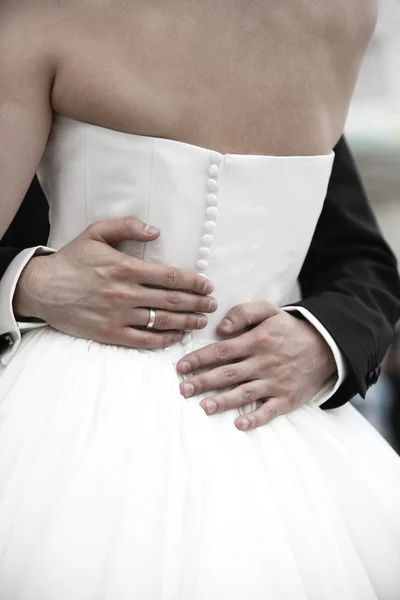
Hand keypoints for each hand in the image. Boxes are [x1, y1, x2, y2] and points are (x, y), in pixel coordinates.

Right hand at [13, 217, 216, 348]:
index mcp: (125, 268)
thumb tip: (156, 231)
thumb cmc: (72, 260)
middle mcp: (125, 293)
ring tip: (201, 321)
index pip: (169, 277)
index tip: (207, 286)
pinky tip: (176, 336)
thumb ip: (127, 227)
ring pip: (162, 321)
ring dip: (186, 321)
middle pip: (171, 300)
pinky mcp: (110, 333)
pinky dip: (163, 339)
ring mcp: (118, 315)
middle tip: (212, 305)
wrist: (43, 288)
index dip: (193, 282)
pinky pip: (144, 340)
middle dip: (196, 303)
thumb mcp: (96, 233)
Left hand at [176, 301, 336, 429]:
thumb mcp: (269, 310)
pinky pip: (270, 411)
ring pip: (245, 393)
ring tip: (203, 407)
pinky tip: (240, 424)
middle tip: (183, 389)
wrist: (325, 346)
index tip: (181, 366)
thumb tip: (223, 328)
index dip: (199, 358)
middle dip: (203, 382)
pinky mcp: (287, 399)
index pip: (221, 350)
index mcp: (257, 341)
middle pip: (228, 374)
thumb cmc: (289, 329)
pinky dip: (255, 419)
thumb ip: (244, 312)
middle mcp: (263, 363)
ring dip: (223, 401)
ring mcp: (275, 382)